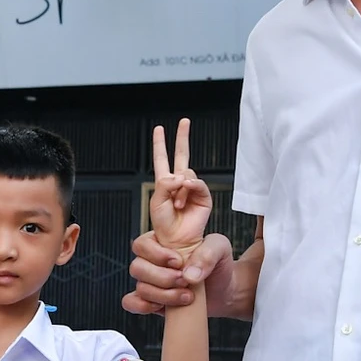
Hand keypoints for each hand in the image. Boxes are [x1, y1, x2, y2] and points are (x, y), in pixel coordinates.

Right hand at [124, 231, 232, 313]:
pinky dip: (143, 306)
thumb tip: (189, 274)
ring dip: (163, 295)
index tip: (178, 262)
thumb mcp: (220, 249)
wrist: (225, 290)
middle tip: (185, 281)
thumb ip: (208, 253)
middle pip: (137, 268)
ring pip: (140, 288)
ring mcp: (150, 281)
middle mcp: (152, 261)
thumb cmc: (219, 264)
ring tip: (187, 296)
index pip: (142, 244)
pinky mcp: (151, 299)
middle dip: (163, 278)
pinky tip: (162, 307)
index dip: (156, 255)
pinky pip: (131, 302)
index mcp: (163, 242)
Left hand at [149, 119, 212, 253]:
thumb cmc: (164, 224)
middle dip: (182, 138)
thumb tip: (180, 175)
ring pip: (187, 173)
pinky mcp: (203, 196)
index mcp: (165, 182)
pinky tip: (185, 197)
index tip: (159, 129)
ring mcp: (191, 188)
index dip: (160, 144)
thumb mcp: (157, 201)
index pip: (162, 158)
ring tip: (176, 204)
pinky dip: (190, 188)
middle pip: (181, 155)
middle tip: (184, 121)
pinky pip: (197, 183)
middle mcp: (179, 183)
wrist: (176, 239)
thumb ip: (165, 184)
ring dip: (179, 189)